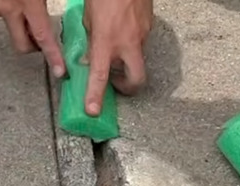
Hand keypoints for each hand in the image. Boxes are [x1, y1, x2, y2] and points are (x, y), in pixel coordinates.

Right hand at [0, 0, 66, 77]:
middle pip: (22, 44)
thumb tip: (48, 8)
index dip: (53, 56)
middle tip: (39, 40)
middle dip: (32, 46)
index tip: (60, 70)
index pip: (44, 36)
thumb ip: (43, 0)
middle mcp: (8, 8)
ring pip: (6, 23)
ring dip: (14, 17)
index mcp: (28, 2)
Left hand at [83, 0, 152, 115]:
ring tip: (114, 47)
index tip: (93, 111)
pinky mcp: (151, 26)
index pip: (99, 75)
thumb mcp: (88, 19)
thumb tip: (88, 58)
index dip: (95, 95)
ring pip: (137, 59)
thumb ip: (90, 41)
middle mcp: (128, 42)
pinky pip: (140, 43)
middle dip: (128, 88)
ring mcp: (143, 35)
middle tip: (116, 85)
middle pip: (136, 80)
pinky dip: (131, 44)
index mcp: (107, 40)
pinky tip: (122, 31)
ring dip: (126, 61)